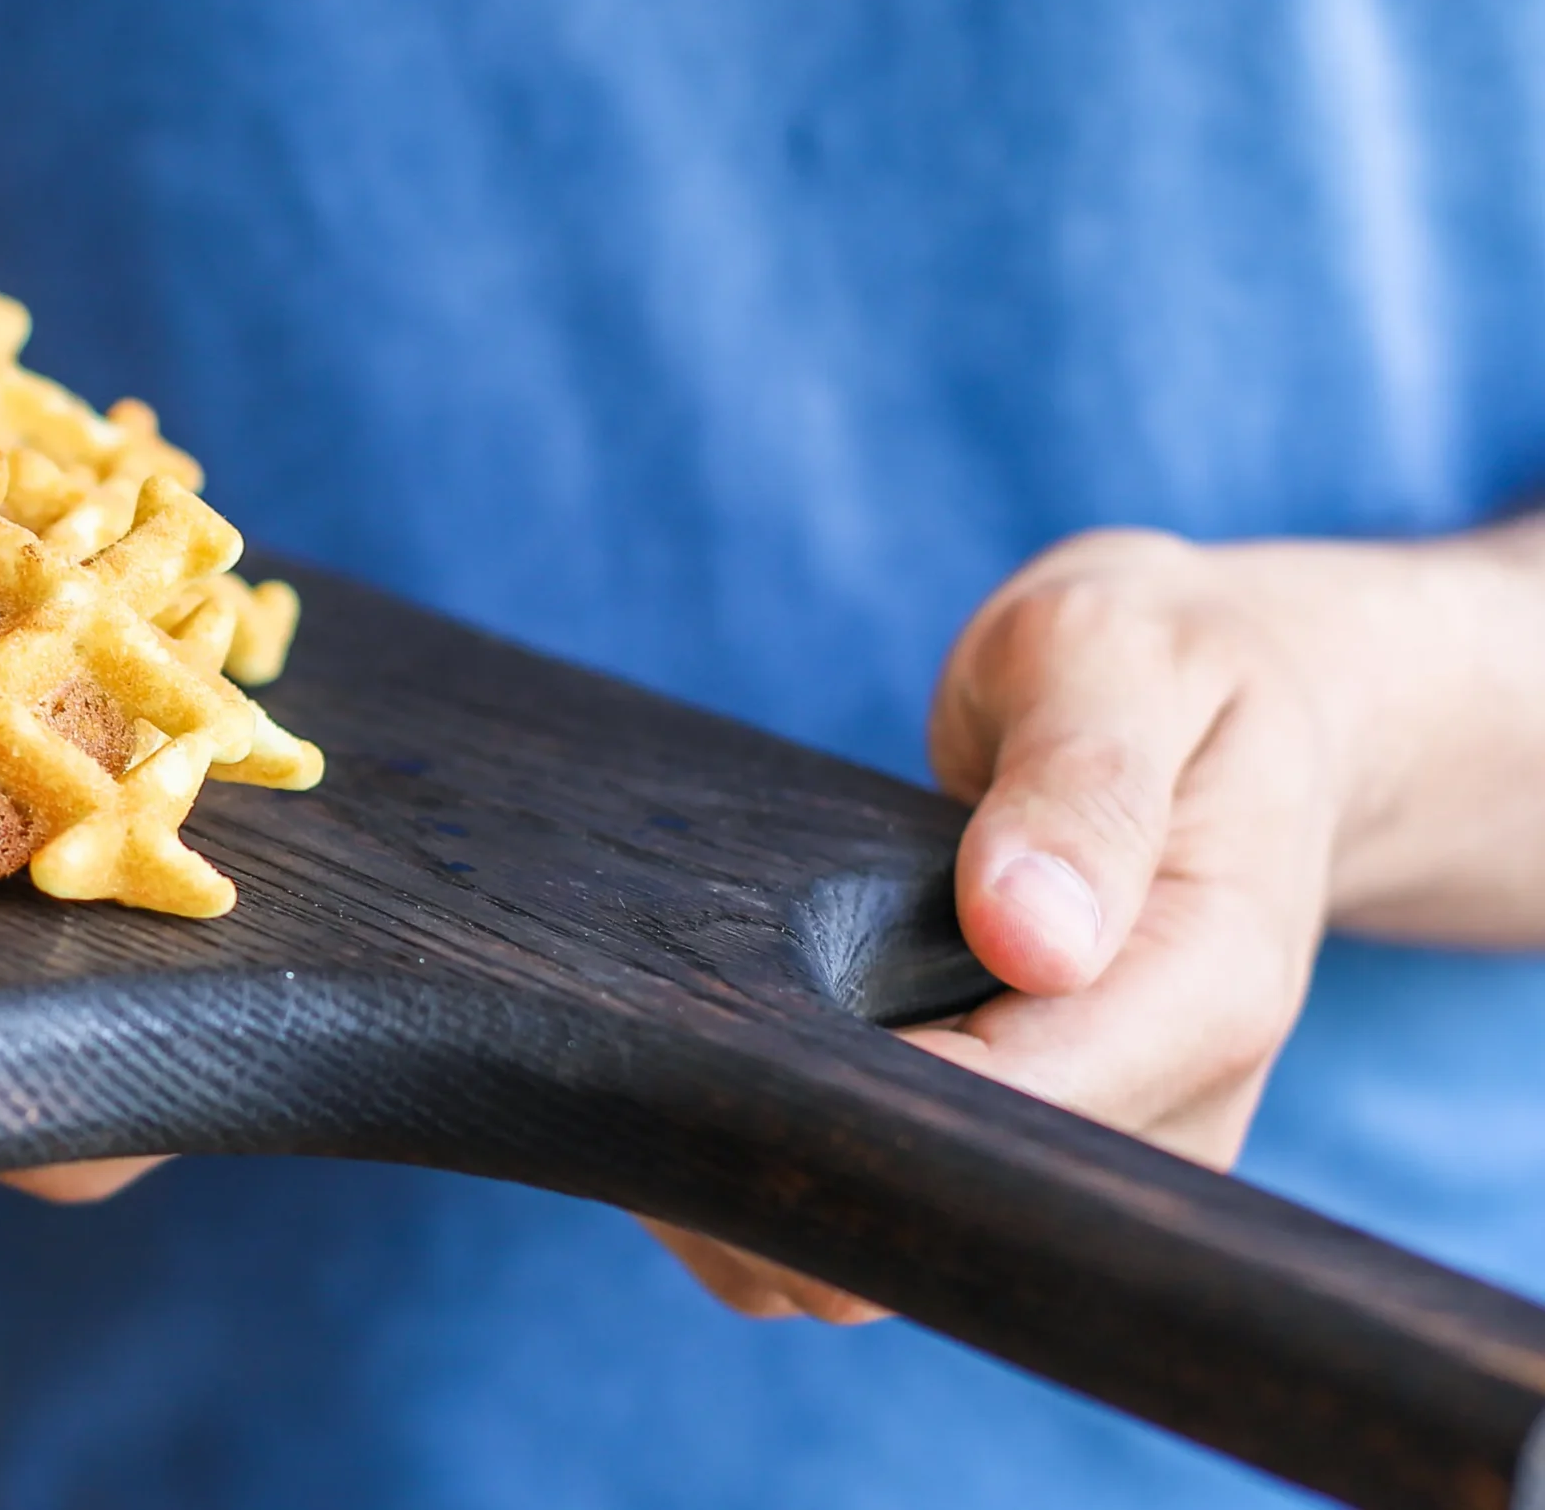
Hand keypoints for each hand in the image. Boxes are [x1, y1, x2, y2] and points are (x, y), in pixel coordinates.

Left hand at [653, 528, 1362, 1321]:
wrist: (1233, 714)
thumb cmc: (1156, 664)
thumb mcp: (1113, 657)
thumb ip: (1080, 783)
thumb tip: (1034, 941)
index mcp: (1209, 989)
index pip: (1021, 1115)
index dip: (867, 1098)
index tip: (730, 1023)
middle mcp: (1177, 1110)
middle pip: (959, 1210)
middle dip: (802, 1150)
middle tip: (667, 1032)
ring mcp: (1110, 1150)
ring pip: (911, 1244)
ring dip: (778, 1170)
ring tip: (686, 1032)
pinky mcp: (1044, 1155)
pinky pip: (900, 1211)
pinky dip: (796, 1159)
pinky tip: (724, 1061)